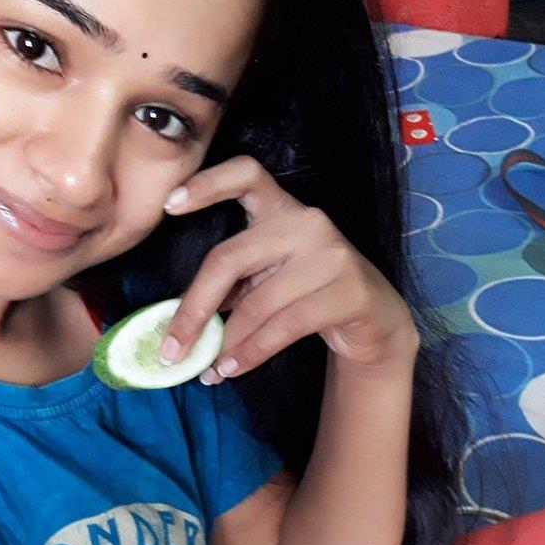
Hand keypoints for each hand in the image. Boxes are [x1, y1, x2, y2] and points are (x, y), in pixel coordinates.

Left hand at [160, 156, 419, 381]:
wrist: (374, 320)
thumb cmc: (308, 295)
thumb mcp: (267, 279)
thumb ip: (231, 284)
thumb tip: (180, 320)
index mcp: (280, 208)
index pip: (246, 174)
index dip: (207, 184)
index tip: (170, 204)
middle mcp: (306, 221)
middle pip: (230, 258)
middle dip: (194, 307)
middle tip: (170, 347)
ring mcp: (331, 254)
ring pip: (257, 302)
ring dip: (226, 342)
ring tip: (208, 369)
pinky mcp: (348, 291)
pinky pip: (284, 326)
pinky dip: (252, 353)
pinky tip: (234, 368)